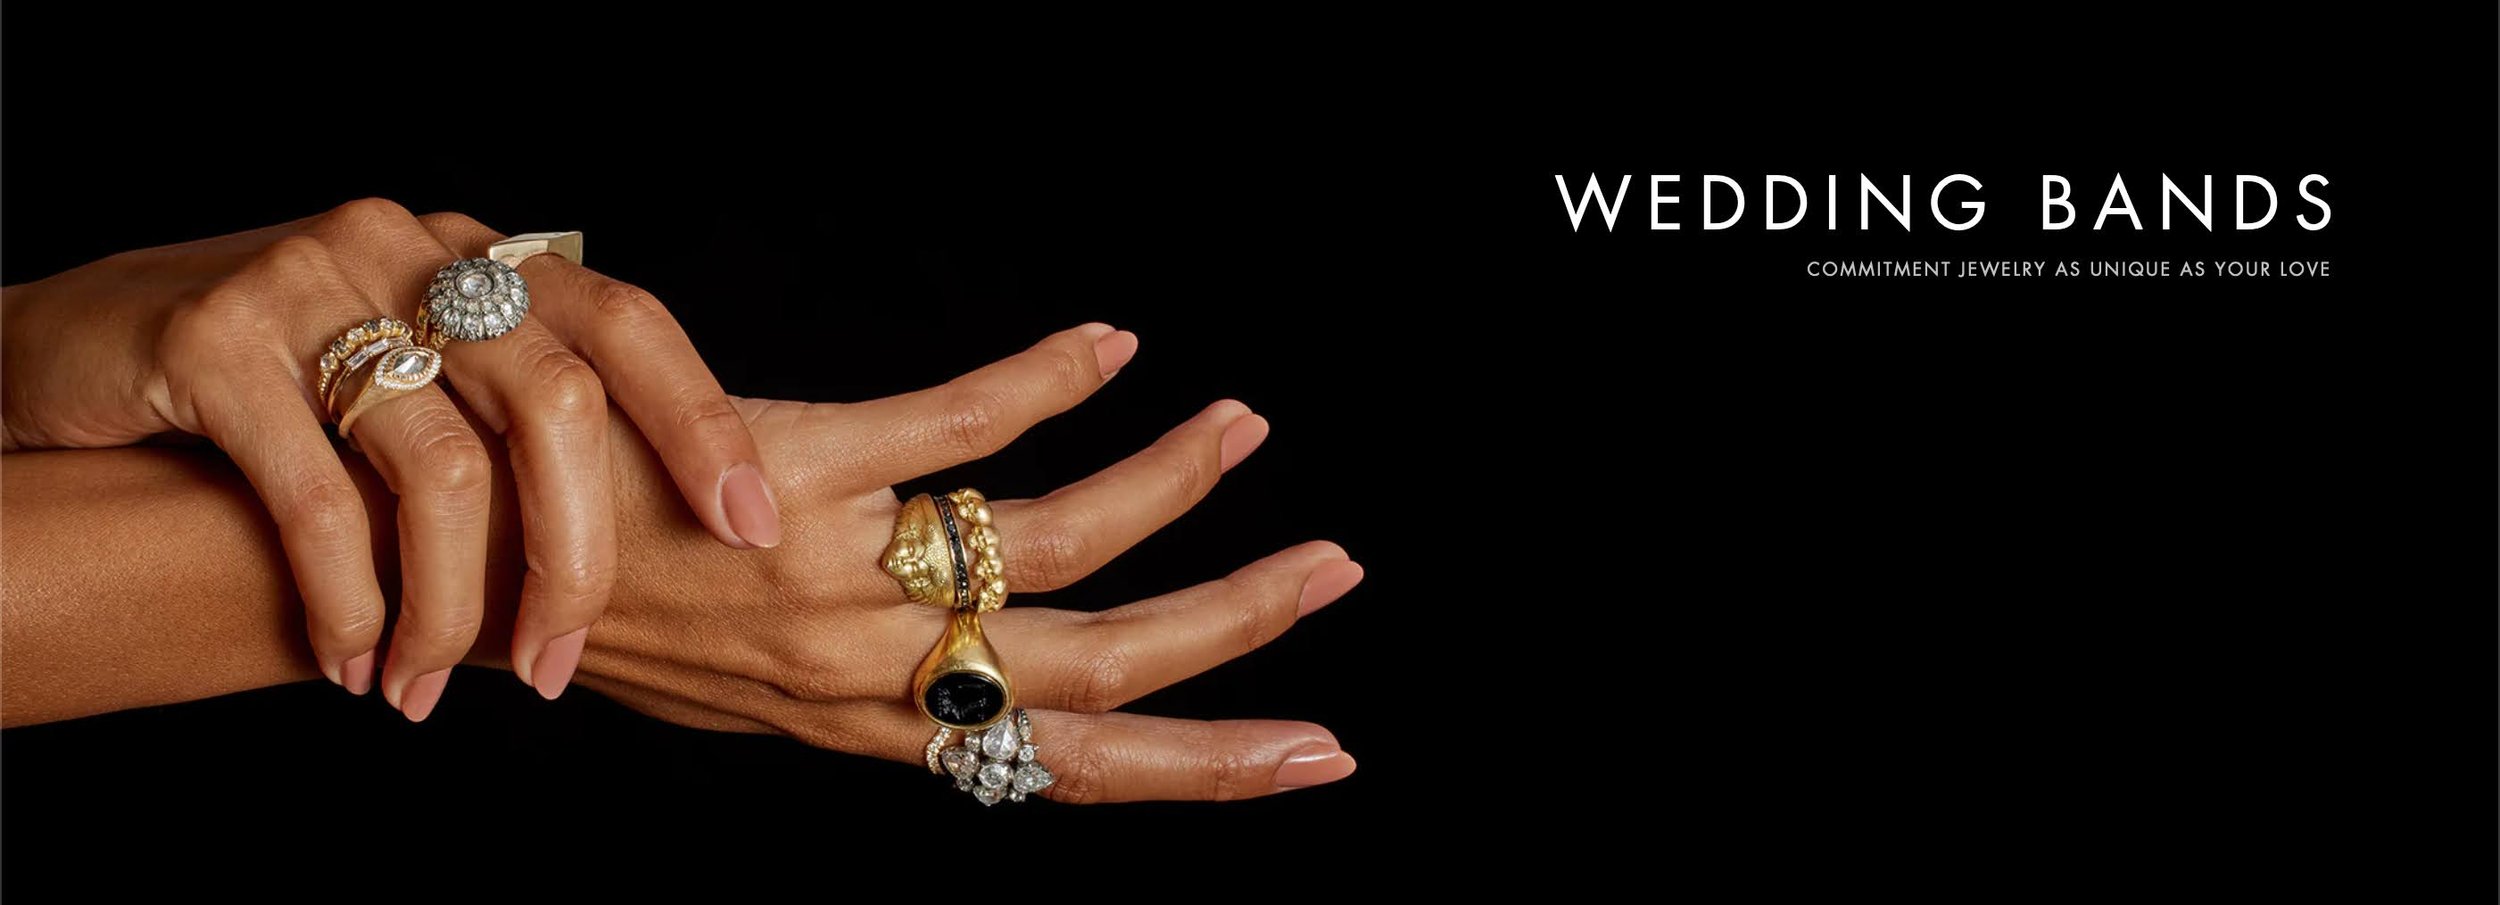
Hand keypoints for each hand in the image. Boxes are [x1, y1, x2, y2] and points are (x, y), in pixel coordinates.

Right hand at [0, 199, 775, 717]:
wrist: (72, 353)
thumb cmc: (281, 395)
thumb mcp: (413, 378)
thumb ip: (512, 419)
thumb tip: (655, 539)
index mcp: (481, 259)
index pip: (630, 324)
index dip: (701, 422)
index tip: (753, 527)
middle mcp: (409, 249)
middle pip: (557, 403)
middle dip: (574, 558)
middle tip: (551, 668)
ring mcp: (308, 281)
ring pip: (440, 469)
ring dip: (447, 606)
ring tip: (421, 685)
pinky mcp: (211, 339)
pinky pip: (317, 500)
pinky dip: (349, 601)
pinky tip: (348, 660)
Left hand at [496, 325, 1363, 800]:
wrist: (435, 566)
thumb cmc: (591, 615)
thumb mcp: (744, 683)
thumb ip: (865, 677)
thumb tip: (986, 655)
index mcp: (862, 728)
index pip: (1068, 769)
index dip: (1205, 765)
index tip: (1316, 749)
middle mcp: (859, 676)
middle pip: (1094, 674)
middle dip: (1233, 628)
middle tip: (1338, 570)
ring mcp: (826, 578)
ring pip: (1047, 550)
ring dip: (1169, 486)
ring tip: (1246, 425)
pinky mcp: (784, 473)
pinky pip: (949, 427)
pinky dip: (1046, 380)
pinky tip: (1115, 345)